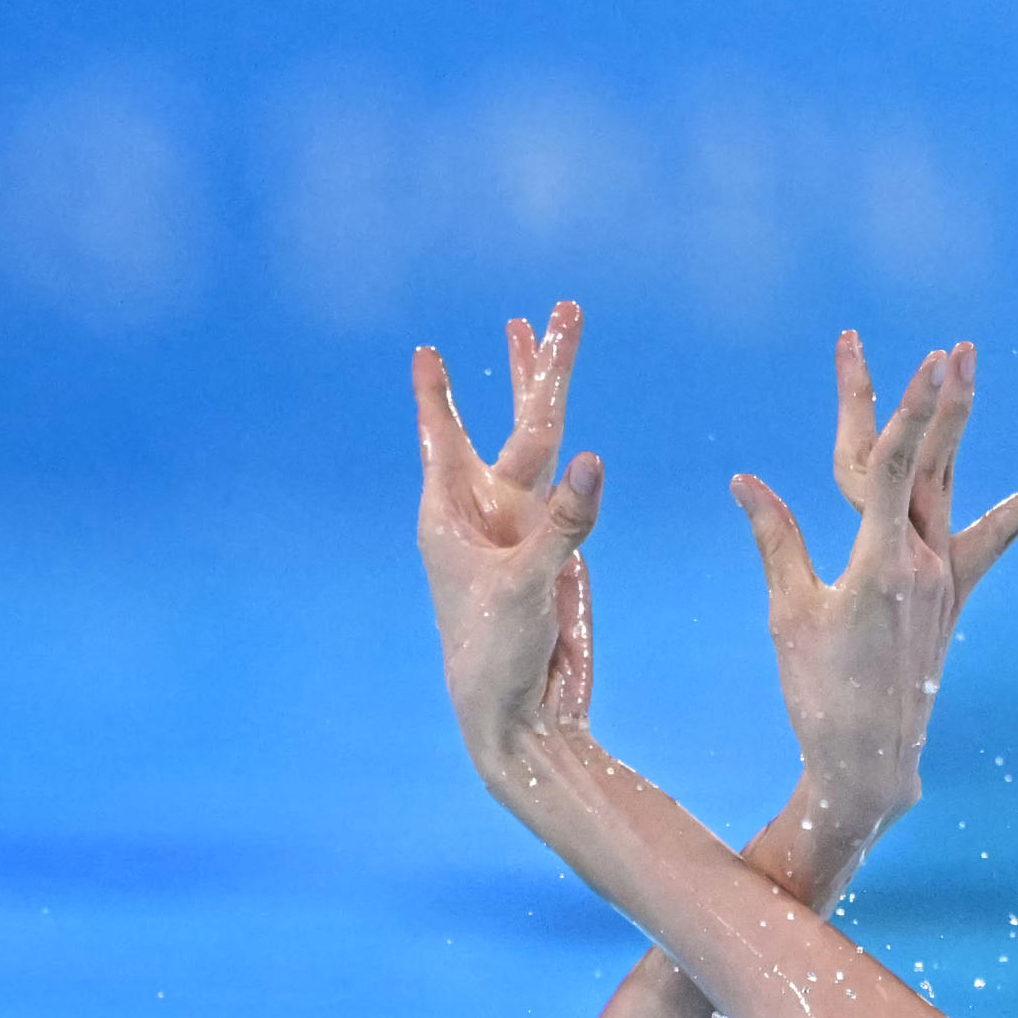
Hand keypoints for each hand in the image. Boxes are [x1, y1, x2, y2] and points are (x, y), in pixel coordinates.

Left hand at [412, 302, 606, 777]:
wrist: (520, 711)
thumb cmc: (494, 654)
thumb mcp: (525, 586)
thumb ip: (562, 525)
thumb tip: (594, 461)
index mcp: (451, 517)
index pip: (444, 439)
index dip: (437, 394)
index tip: (424, 351)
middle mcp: (487, 512)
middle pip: (515, 423)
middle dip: (535, 367)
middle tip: (558, 307)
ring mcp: (525, 527)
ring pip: (545, 444)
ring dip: (555, 391)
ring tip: (561, 332)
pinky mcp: (558, 549)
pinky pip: (573, 492)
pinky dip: (581, 462)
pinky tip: (585, 443)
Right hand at [733, 339, 1017, 829]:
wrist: (871, 755)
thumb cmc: (818, 690)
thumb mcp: (788, 613)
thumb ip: (777, 540)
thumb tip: (747, 481)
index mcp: (875, 563)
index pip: (888, 468)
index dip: (903, 410)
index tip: (921, 360)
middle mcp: (920, 560)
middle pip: (917, 461)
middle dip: (926, 400)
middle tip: (941, 346)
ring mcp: (943, 574)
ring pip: (949, 482)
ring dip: (959, 423)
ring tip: (968, 366)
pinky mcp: (954, 592)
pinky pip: (996, 535)